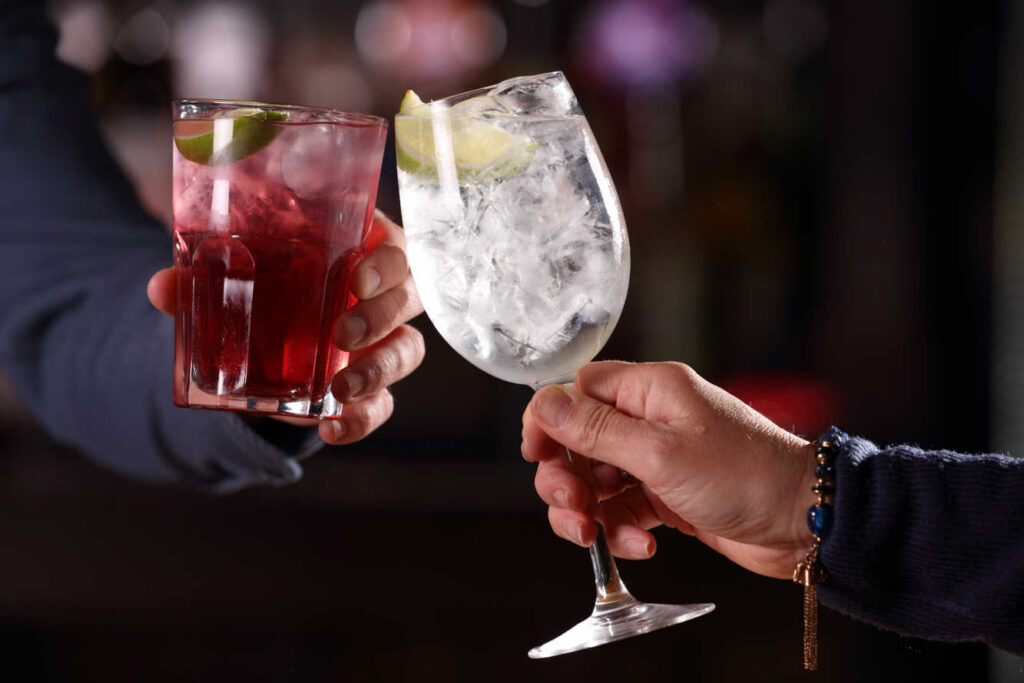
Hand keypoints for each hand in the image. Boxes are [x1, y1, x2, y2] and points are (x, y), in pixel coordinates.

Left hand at [148, 210, 424, 444]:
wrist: (263, 329)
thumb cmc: (267, 277)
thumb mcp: (240, 271)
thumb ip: (205, 276)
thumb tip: (163, 287)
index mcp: (360, 247)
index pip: (394, 246)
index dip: (386, 262)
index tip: (356, 277)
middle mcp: (382, 291)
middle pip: (409, 297)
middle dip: (382, 315)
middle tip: (343, 332)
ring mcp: (382, 338)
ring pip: (407, 349)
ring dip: (381, 369)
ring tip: (341, 388)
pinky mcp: (370, 381)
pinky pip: (384, 402)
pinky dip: (363, 418)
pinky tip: (334, 428)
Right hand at [522, 361, 815, 578]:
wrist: (803, 522)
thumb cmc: (743, 476)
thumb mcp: (660, 453)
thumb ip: (596, 431)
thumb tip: (544, 405)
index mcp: (650, 390)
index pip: (579, 390)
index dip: (550, 420)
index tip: (536, 454)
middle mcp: (651, 419)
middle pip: (579, 440)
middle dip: (566, 477)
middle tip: (571, 506)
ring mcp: (659, 458)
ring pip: (597, 480)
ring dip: (589, 511)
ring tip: (595, 536)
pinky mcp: (669, 495)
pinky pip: (624, 509)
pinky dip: (622, 529)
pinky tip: (640, 545)